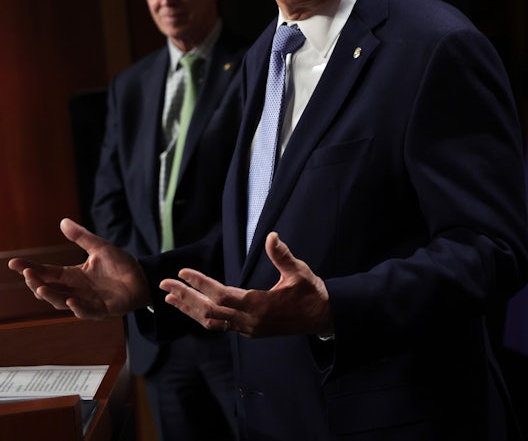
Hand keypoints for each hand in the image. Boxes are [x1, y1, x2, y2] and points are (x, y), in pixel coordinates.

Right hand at [7, 218, 150, 318]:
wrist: (144, 277)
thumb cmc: (121, 265)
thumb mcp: (100, 248)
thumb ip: (82, 237)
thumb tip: (63, 221)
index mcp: (73, 276)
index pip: (47, 272)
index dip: (30, 268)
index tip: (13, 262)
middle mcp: (75, 290)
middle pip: (49, 289)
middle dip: (36, 282)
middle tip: (27, 274)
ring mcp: (87, 301)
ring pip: (62, 302)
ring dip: (51, 296)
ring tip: (40, 287)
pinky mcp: (103, 310)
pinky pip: (87, 312)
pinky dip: (78, 308)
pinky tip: (71, 301)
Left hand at [160, 232, 332, 336]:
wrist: (323, 318)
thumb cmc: (312, 293)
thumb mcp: (299, 272)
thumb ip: (282, 256)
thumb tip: (272, 236)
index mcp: (259, 305)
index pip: (221, 295)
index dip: (200, 284)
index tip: (182, 273)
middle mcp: (249, 320)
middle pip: (209, 310)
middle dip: (185, 297)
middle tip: (164, 285)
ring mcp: (248, 328)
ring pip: (211, 321)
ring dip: (190, 309)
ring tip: (170, 299)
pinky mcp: (250, 331)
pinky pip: (220, 326)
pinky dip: (203, 316)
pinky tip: (194, 308)